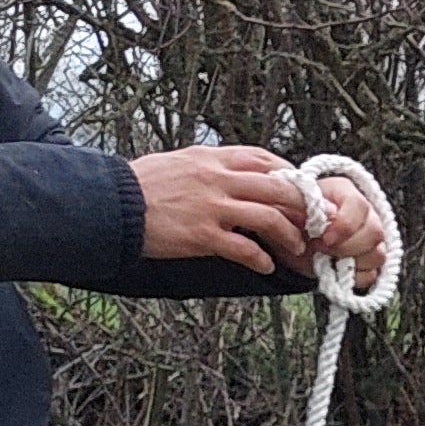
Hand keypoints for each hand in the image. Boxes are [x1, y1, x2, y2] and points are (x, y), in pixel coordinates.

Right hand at [133, 142, 323, 274]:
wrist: (107, 203)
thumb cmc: (139, 185)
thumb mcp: (177, 162)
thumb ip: (207, 166)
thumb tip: (230, 172)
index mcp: (211, 158)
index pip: (263, 159)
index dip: (289, 174)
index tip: (302, 189)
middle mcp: (216, 178)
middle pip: (278, 187)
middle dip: (305, 206)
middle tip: (317, 222)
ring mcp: (211, 207)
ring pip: (269, 217)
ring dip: (290, 235)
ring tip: (296, 248)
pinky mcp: (202, 235)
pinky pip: (244, 249)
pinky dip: (261, 260)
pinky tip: (266, 267)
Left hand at [299, 165, 390, 283]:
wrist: (288, 235)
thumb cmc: (290, 217)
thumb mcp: (288, 207)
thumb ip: (301, 208)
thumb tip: (326, 218)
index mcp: (346, 194)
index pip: (359, 206)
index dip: (345, 225)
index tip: (324, 238)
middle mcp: (366, 216)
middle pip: (374, 233)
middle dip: (346, 247)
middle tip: (320, 249)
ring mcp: (371, 240)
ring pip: (377, 255)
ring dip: (351, 262)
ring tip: (327, 259)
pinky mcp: (369, 262)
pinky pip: (371, 275)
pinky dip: (353, 277)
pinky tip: (335, 269)